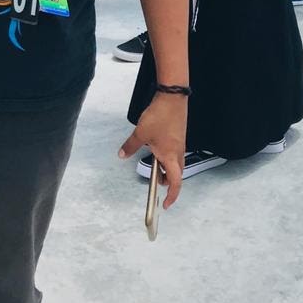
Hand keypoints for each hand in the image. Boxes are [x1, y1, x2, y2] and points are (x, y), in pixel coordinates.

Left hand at [118, 93, 187, 209]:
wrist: (172, 97)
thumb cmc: (160, 116)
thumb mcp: (141, 133)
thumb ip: (130, 146)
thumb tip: (122, 155)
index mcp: (171, 156)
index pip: (176, 183)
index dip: (172, 196)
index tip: (165, 204)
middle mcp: (178, 152)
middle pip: (177, 174)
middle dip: (168, 182)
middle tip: (157, 183)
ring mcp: (180, 144)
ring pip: (176, 163)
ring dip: (166, 168)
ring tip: (154, 165)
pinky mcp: (179, 136)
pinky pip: (175, 153)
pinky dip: (167, 157)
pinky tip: (155, 149)